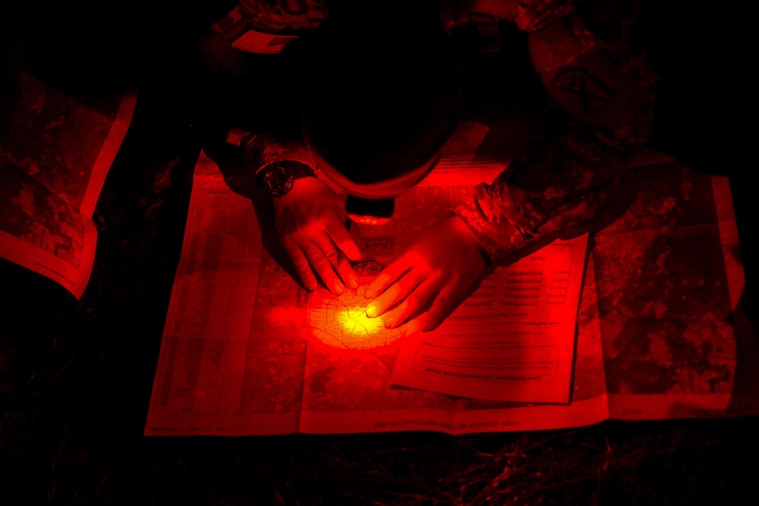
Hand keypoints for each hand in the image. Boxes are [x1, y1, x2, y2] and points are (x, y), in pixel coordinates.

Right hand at [273, 177, 361, 292]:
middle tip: (352, 286)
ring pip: (315, 260)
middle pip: (330, 253)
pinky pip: (297, 261)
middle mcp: (312, 229)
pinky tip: (312, 286)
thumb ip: (349, 224)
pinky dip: (305, 274)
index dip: (351, 250)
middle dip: (343, 271)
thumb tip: (360, 247)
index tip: (359, 260)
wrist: (288, 186)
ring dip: (327, 277)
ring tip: (338, 290)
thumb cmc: (318, 195)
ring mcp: (299, 238)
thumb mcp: (338, 203)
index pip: (341, 238)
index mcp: (326, 217)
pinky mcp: (287, 242)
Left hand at [364, 215, 491, 331]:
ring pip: (418, 298)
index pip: (391, 272)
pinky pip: (442, 304)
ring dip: (402, 313)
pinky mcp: (456, 284)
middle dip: (384, 302)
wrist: (474, 231)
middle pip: (401, 288)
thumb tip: (377, 259)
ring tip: (389, 324)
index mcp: (413, 254)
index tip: (367, 297)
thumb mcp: (417, 239)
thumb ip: (398, 253)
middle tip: (371, 314)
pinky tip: (422, 328)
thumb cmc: (442, 234)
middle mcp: (424, 266)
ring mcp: (440, 277)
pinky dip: (432, 316)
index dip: (378, 285)